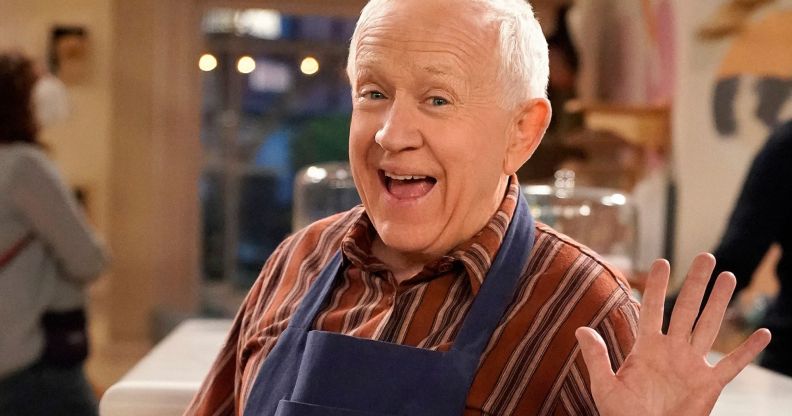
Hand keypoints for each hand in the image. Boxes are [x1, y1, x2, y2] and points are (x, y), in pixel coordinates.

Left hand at [575, 253, 771, 415]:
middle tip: (705, 256)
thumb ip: (596, 357)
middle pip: (686, 309)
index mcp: (646, 347)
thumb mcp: (604, 386)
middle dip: (696, 283)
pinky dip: (747, 351)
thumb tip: (580, 329)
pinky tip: (762, 334)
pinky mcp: (709, 385)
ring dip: (719, 302)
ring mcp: (692, 365)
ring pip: (709, 326)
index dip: (658, 287)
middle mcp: (671, 350)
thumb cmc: (623, 415)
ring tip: (730, 277)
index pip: (653, 309)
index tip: (662, 262)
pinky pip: (732, 365)